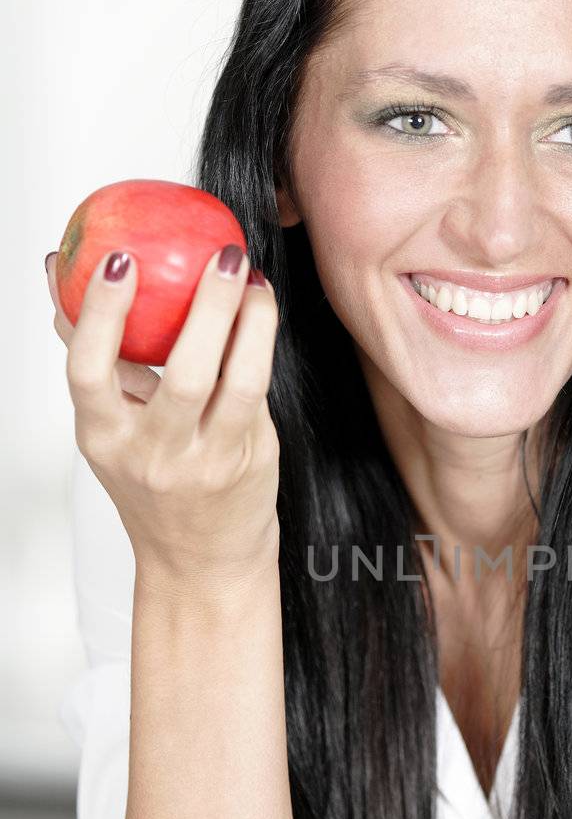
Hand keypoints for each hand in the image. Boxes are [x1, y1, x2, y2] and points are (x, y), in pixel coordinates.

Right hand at [46, 246, 281, 592]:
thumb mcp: (112, 428)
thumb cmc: (156, 485)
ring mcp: (202, 461)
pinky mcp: (244, 461)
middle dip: (203, 306)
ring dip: (246, 319)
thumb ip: (101, 363)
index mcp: (102, 437)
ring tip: (250, 277)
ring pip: (230, 380)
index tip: (119, 262)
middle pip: (177, 373)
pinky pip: (255, 391)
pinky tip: (262, 311)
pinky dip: (261, 343)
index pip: (88, 371)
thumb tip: (63, 277)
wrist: (201, 562)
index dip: (101, 313)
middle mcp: (150, 454)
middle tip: (219, 256)